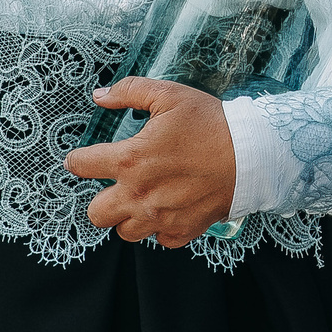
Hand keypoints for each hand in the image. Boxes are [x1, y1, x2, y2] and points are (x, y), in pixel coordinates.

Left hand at [65, 78, 234, 247]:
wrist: (253, 154)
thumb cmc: (212, 124)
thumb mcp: (170, 95)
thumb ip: (130, 91)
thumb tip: (100, 96)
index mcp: (130, 159)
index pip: (81, 166)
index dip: (78, 160)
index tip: (83, 159)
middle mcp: (139, 193)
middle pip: (95, 213)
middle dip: (101, 198)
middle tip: (117, 185)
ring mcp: (160, 216)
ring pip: (124, 231)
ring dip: (128, 216)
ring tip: (144, 199)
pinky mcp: (182, 230)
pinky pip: (158, 239)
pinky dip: (160, 228)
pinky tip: (168, 209)